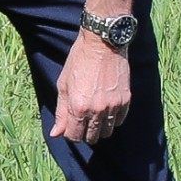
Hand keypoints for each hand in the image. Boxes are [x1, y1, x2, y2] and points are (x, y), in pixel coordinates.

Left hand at [50, 32, 131, 147]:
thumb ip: (61, 112)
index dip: (71, 133)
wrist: (102, 43)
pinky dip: (113, 119)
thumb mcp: (63, 86)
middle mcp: (96, 110)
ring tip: (95, 116)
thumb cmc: (79, 62)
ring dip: (99, 128)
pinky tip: (107, 109)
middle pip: (91, 137)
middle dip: (85, 132)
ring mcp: (113, 106)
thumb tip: (55, 134)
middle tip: (83, 121)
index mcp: (78, 107)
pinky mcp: (125, 99)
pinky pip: (119, 120)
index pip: (74, 136)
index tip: (71, 125)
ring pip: (107, 132)